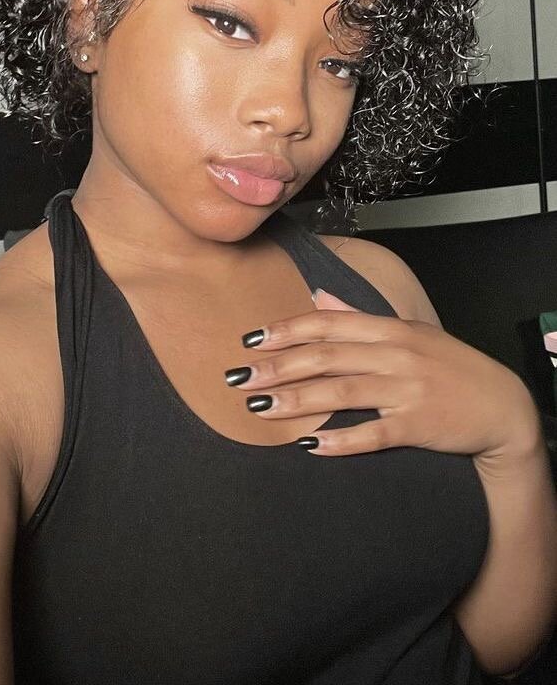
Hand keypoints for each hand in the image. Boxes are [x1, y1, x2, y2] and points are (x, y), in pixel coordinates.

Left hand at [228, 291, 539, 462]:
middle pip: (327, 358)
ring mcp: (406, 390)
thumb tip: (317, 295)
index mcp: (390, 329)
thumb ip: (359, 317)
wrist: (501, 405)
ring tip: (260, 407)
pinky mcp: (416, 425)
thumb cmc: (449, 366)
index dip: (287, 331)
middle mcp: (395, 355)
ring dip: (296, 400)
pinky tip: (310, 445)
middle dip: (278, 367)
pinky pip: (372, 433)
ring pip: (342, 392)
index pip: (329, 325)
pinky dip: (340, 440)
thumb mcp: (408, 332)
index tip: (252, 340)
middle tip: (239, 377)